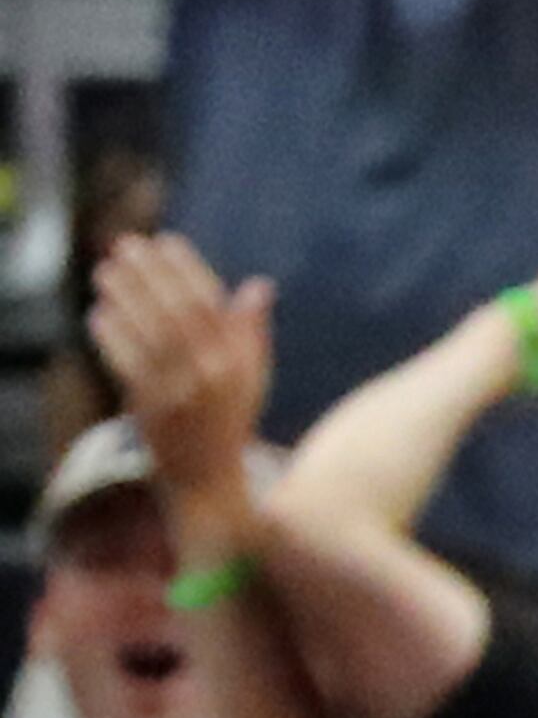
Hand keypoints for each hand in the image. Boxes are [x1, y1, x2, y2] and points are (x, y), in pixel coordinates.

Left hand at [88, 234, 270, 503]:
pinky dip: (111, 335)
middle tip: (126, 245)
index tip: (166, 242)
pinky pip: (126, 363)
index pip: (209, 304)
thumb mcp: (253, 375)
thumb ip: (252, 331)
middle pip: (174, 313)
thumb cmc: (229, 418)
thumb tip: (259, 285)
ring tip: (105, 270)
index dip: (186, 269)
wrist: (207, 476)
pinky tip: (99, 312)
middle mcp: (209, 373)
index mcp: (237, 361)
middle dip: (149, 274)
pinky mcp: (147, 407)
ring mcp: (177, 391)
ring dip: (123, 298)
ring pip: (146, 333)